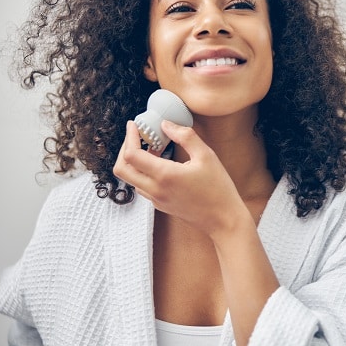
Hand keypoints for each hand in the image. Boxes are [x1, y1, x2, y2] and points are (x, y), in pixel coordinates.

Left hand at [113, 120, 250, 237]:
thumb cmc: (218, 188)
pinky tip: (160, 164)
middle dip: (124, 149)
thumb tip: (166, 125)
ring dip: (135, 161)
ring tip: (152, 148)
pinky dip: (143, 172)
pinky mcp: (161, 205)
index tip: (134, 125)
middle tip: (136, 136)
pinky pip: (142, 186)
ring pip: (131, 179)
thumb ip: (185, 136)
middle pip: (121, 169)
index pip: (132, 155)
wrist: (223, 220)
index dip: (129, 137)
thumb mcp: (207, 156)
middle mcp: (155, 189)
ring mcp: (156, 199)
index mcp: (165, 175)